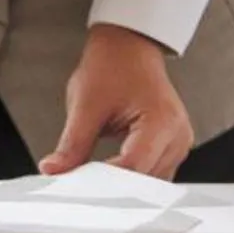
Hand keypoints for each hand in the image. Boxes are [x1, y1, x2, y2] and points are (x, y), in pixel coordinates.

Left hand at [37, 23, 193, 179]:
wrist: (128, 46)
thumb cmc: (111, 66)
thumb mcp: (85, 104)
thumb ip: (72, 143)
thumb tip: (54, 169)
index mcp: (162, 122)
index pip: (133, 167)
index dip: (105, 181)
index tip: (78, 185)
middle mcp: (177, 136)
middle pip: (144, 179)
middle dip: (112, 186)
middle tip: (80, 185)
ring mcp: (179, 143)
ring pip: (149, 183)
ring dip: (123, 184)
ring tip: (93, 177)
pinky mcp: (172, 147)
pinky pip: (153, 173)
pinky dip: (131, 176)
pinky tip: (109, 172)